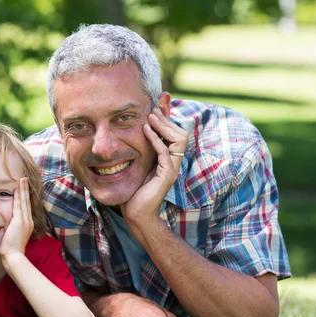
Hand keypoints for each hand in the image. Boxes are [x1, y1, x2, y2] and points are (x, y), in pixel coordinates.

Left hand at [0, 177, 33, 257]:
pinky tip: (17, 188)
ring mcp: (25, 221)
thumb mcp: (12, 236)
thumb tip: (5, 224)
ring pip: (24, 201)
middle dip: (25, 189)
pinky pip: (20, 205)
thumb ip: (10, 228)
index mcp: (27, 224)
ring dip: (23, 189)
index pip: (25, 207)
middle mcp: (28, 221)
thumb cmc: (11, 249)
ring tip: (22, 179)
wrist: (14, 256)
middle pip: (27, 201)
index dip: (24, 196)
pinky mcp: (20, 221)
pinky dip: (19, 196)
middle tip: (24, 178)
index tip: (22, 187)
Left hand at [121, 108, 187, 223]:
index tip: (159, 103)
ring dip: (164, 126)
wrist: (136, 213)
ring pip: (179, 140)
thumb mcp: (137, 164)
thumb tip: (136, 132)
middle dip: (167, 119)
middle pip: (181, 133)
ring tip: (150, 117)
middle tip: (152, 109)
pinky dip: (156, 139)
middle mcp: (173, 162)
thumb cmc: (134, 190)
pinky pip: (165, 152)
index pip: (174, 132)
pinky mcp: (167, 175)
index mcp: (168, 158)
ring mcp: (172, 169)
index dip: (168, 117)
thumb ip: (140, 149)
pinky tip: (145, 130)